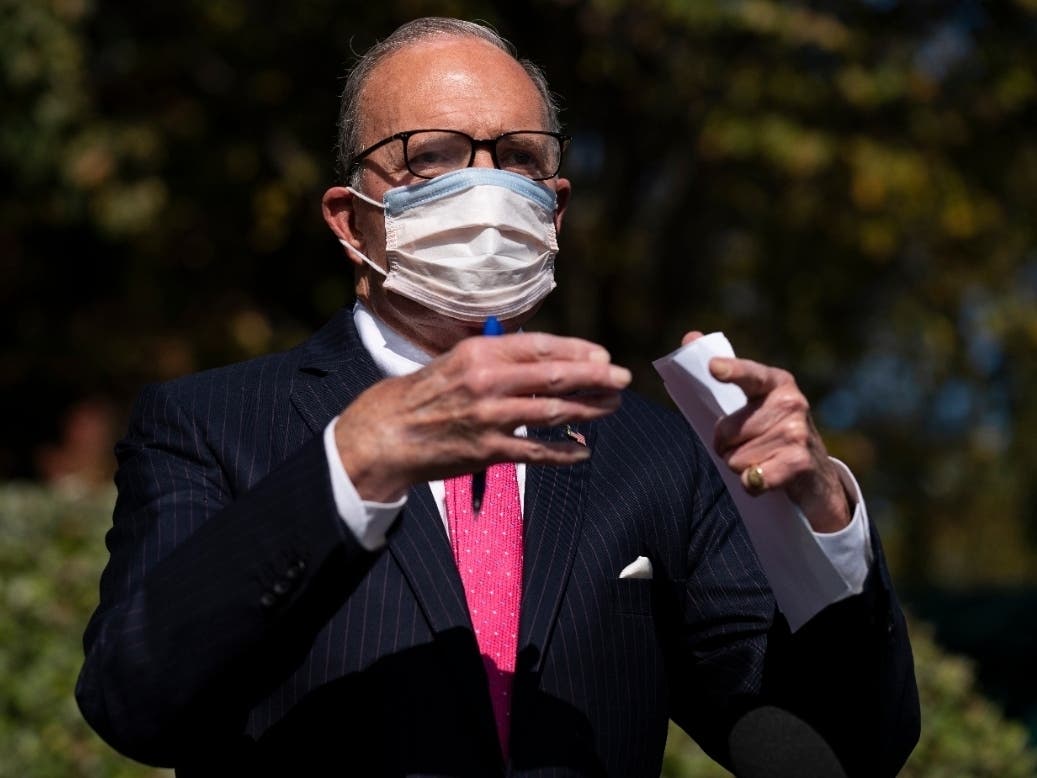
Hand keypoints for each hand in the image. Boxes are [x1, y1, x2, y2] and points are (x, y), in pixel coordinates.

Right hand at [336, 332, 630, 501]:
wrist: (385, 435)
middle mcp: (488, 381)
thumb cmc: (420, 395)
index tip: (602, 355)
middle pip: (556, 377)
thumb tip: (542, 359)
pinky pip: (537, 453)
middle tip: (622, 380)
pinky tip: (583, 450)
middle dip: (596, 377)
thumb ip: (496, 359)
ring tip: (611, 407)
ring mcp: (490, 418)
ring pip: (554, 412)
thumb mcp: (454, 361)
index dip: (578, 350)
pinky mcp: (489, 452)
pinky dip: (564, 452)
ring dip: (589, 410)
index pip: (541, 346)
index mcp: (480, 353)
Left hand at [682, 332, 850, 532]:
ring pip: (735, 458)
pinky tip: (768, 479)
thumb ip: (723, 371)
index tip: (714, 368)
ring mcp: (798, 432)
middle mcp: (791, 402)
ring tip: (762, 460)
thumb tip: (689, 336)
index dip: (732, 371)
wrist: (815, 475)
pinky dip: (752, 485)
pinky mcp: (800, 462)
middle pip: (725, 431)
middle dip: (726, 446)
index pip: (749, 375)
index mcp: (776, 381)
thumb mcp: (753, 401)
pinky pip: (752, 479)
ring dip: (741, 466)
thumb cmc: (770, 433)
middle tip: (747, 446)